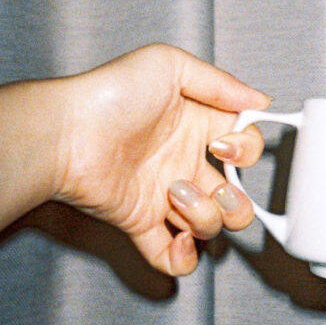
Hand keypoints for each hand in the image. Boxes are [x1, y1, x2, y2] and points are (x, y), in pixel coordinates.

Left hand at [55, 44, 268, 276]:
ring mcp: (163, 196)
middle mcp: (183, 163)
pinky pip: (170, 256)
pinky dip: (182, 259)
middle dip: (236, 201)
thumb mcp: (169, 65)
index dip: (246, 152)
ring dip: (206, 219)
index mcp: (196, 127)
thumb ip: (220, 83)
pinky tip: (178, 238)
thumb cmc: (109, 93)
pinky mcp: (139, 221)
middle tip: (214, 186)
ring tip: (176, 197)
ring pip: (210, 227)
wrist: (65, 133)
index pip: (244, 148)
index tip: (224, 145)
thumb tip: (261, 100)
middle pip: (234, 198)